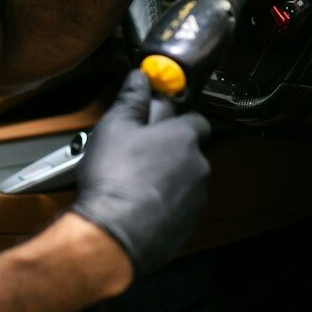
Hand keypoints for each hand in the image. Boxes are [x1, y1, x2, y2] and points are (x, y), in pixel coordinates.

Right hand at [70, 72, 210, 276]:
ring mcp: (195, 198)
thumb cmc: (114, 177)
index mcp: (184, 136)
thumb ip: (131, 99)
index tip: (157, 119)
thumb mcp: (115, 127)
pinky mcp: (187, 225)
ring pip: (184, 180)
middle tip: (137, 152)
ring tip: (134, 182)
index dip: (176, 118)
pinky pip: (178, 207)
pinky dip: (163, 205)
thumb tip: (140, 77)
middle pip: (189, 150)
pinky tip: (137, 205)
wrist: (114, 234)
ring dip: (166, 179)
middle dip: (168, 150)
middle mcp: (198, 165)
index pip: (196, 118)